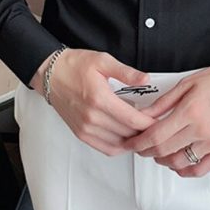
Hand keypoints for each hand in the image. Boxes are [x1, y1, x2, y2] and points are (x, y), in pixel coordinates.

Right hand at [40, 49, 156, 155]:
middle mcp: (92, 117)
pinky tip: (127, 138)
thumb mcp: (103, 61)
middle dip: (145, 131)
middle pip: (128, 134)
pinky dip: (119, 146)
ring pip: (118, 144)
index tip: (159, 119)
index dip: (149, 122)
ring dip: (133, 140)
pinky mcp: (81, 133)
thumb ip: (126, 72)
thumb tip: (145, 79)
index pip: (132, 119)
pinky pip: (105, 148)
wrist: (50, 74)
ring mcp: (85, 128)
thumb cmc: (73, 66)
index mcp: (99, 99)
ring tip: (143, 131)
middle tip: (156, 124)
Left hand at [120, 64, 209, 176]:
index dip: (139, 142)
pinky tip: (178, 164)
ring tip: (158, 153)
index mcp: (189, 111)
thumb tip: (143, 115)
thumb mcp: (186, 84)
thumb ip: (163, 102)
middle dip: (146, 152)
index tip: (131, 143)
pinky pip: (200, 169)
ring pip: (179, 163)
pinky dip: (185, 171)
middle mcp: (201, 130)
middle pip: (164, 150)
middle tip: (140, 147)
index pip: (156, 135)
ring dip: (163, 161)